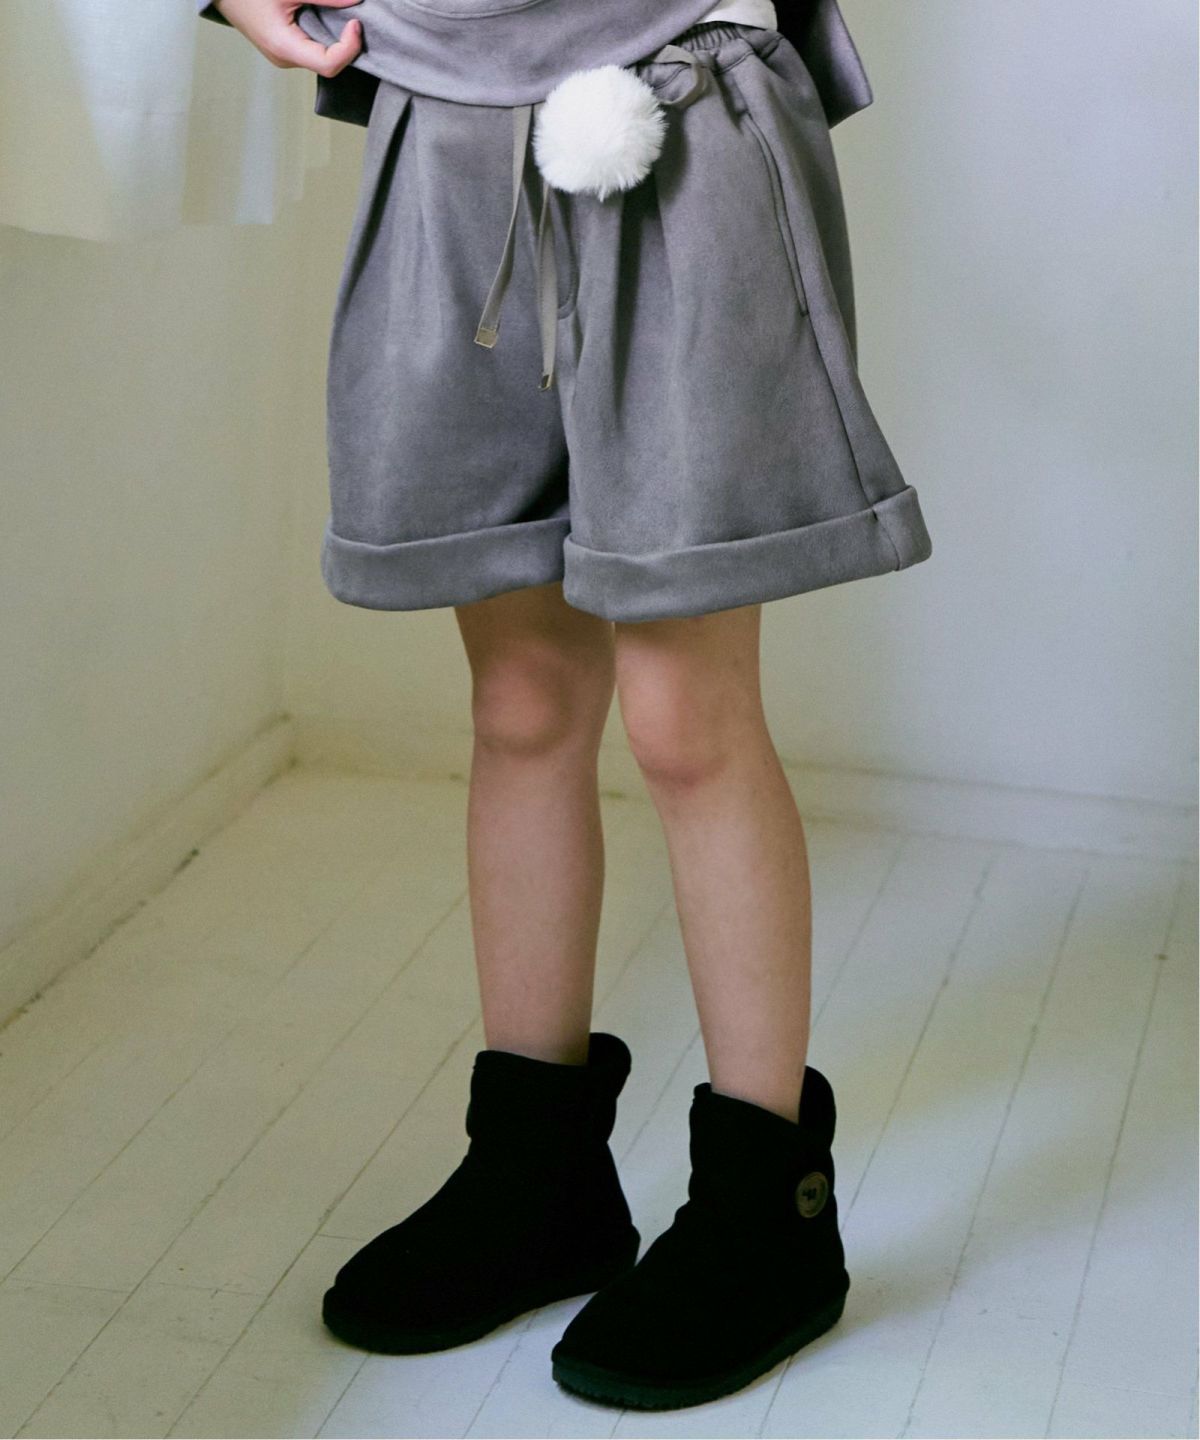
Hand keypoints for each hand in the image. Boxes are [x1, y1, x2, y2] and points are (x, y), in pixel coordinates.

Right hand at [213, 0, 362, 77]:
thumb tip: (356, 0)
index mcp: (284, 48)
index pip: (329, 65)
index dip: (349, 48)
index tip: (356, 23)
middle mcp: (285, 59)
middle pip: (328, 63)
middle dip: (346, 44)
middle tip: (355, 18)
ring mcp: (283, 56)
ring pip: (321, 57)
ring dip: (336, 39)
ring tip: (343, 17)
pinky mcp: (283, 48)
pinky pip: (311, 48)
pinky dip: (324, 35)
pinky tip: (328, 17)